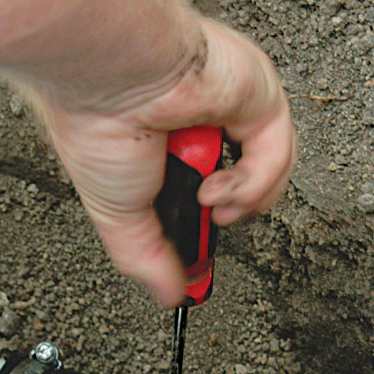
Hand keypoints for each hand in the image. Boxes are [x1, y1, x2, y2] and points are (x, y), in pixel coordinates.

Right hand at [25, 18, 294, 307]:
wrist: (110, 77)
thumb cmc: (96, 122)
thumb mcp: (119, 215)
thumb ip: (147, 258)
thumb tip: (172, 296)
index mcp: (168, 133)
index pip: (207, 183)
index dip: (206, 222)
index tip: (194, 261)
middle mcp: (205, 116)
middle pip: (246, 179)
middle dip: (225, 211)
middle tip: (200, 220)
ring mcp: (234, 103)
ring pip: (270, 168)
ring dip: (242, 200)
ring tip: (210, 202)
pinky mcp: (259, 91)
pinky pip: (276, 151)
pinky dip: (253, 181)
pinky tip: (219, 185)